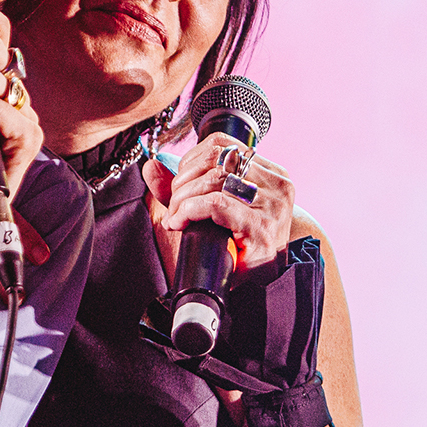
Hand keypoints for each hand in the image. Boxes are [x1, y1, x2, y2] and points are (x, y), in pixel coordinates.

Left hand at [148, 133, 294, 271]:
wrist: (269, 281)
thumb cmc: (242, 247)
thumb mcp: (214, 211)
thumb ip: (183, 187)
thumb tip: (151, 166)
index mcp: (269, 173)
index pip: (223, 144)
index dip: (190, 160)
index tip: (179, 185)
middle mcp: (276, 183)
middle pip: (216, 159)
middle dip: (183, 181)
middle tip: (174, 207)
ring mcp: (271, 204)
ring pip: (214, 178)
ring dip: (183, 197)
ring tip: (176, 217)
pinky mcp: (261, 226)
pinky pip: (216, 203)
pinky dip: (190, 210)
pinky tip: (181, 223)